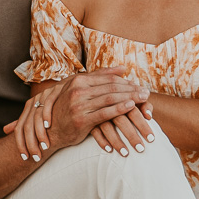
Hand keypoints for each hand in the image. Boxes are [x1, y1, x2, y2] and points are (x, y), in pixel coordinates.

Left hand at [4, 88, 56, 163]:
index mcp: (28, 108)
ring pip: (36, 117)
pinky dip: (47, 115)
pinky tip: (49, 126)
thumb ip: (24, 121)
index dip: (20, 144)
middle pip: (27, 126)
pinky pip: (48, 103)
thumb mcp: (39, 111)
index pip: (19, 128)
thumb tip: (5, 130)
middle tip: (36, 157)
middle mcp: (34, 101)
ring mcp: (44, 95)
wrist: (72, 84)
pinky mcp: (56, 90)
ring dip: (40, 133)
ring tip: (45, 146)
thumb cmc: (57, 102)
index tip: (25, 158)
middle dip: (30, 143)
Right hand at [22, 70, 153, 160]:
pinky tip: (131, 107)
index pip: (109, 79)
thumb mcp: (82, 90)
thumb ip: (102, 77)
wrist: (51, 131)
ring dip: (130, 99)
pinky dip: (119, 109)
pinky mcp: (81, 119)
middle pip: (112, 87)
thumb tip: (123, 68)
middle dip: (132, 90)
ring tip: (144, 100)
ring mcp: (78, 104)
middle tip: (147, 93)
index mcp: (79, 81)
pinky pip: (104, 113)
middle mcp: (78, 90)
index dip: (127, 83)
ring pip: (110, 99)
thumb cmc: (69, 110)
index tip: (140, 86)